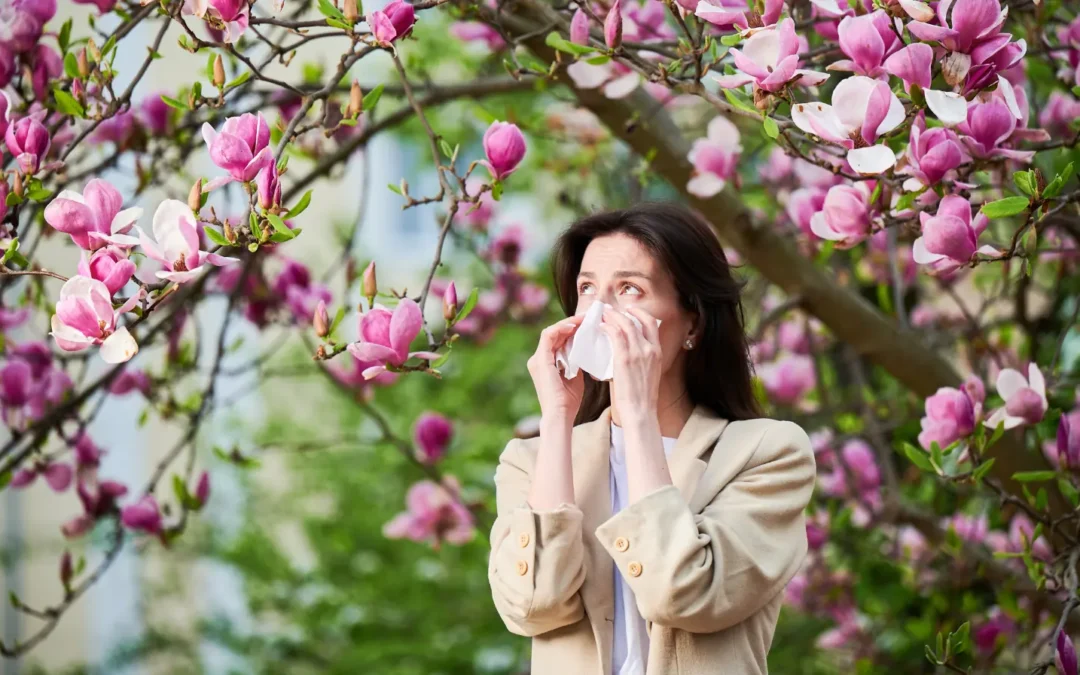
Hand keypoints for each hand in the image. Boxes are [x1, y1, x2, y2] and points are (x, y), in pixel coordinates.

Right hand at [527, 314, 585, 418]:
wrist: (560, 415)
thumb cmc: (568, 401)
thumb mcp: (575, 376)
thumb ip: (576, 362)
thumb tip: (585, 350)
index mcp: (545, 364)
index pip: (557, 340)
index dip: (572, 330)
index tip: (589, 324)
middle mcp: (538, 359)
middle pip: (554, 334)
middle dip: (571, 323)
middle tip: (588, 317)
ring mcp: (537, 359)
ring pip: (551, 332)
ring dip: (567, 323)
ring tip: (583, 319)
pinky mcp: (540, 360)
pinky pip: (548, 336)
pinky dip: (561, 328)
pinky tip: (574, 326)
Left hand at [599, 306, 661, 421]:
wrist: (640, 410)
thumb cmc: (641, 397)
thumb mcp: (649, 373)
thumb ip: (641, 359)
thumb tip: (626, 351)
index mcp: (657, 352)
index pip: (652, 323)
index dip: (639, 313)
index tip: (629, 310)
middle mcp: (650, 349)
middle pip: (636, 321)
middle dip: (622, 312)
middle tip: (610, 310)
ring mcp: (638, 352)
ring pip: (625, 325)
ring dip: (612, 316)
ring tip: (603, 314)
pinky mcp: (624, 358)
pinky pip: (615, 335)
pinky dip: (608, 327)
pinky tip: (601, 327)